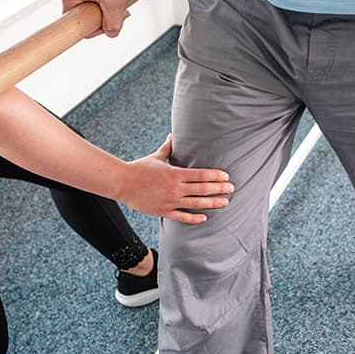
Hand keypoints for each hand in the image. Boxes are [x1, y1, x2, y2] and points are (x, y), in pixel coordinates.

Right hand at [61, 0, 133, 37]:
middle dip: (103, 19)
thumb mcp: (115, 4)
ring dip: (108, 12)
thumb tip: (111, 33)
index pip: (76, 25)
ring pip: (93, 12)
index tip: (104, 25)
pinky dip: (108, 4)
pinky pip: (96, 4)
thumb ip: (112, 25)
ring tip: (118, 2)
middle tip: (117, 12)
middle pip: (85, 19)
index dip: (92, 29)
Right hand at [119, 135, 233, 223]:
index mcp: (175, 173)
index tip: (226, 177)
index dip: (216, 176)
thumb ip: (168, 148)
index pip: (201, 175)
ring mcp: (170, 201)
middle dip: (219, 189)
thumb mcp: (157, 157)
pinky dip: (194, 218)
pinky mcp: (163, 211)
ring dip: (213, 203)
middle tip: (232, 189)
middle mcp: (175, 188)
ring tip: (225, 202)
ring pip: (196, 204)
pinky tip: (205, 217)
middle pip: (203, 189)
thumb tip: (174, 135)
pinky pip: (182, 217)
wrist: (122, 183)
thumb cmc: (139, 168)